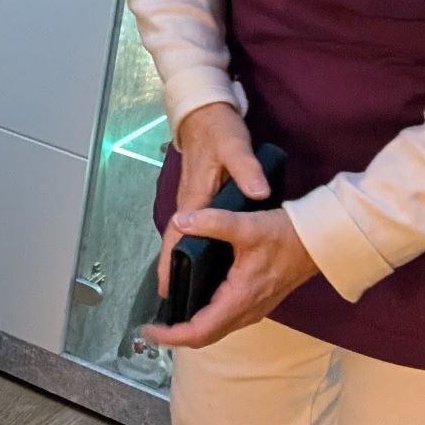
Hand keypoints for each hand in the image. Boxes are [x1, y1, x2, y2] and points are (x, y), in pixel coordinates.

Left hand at [141, 205, 317, 350]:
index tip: (149, 330)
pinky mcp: (257, 302)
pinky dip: (206, 319)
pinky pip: (226, 320)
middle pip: (205, 336)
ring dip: (191, 328)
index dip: (171, 335)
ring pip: (216, 330)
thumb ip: (213, 222)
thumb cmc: (287, 235)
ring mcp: (254, 309)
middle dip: (176, 335)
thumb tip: (181, 221)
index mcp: (240, 299)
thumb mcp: (248, 225)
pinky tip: (194, 304)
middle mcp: (247, 311)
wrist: (321, 240)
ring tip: (167, 317)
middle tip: (151, 326)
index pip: (200, 331)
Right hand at [158, 102, 270, 301]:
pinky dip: (192, 257)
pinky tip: (202, 270)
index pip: (176, 238)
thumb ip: (247, 171)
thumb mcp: (235, 148)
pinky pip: (190, 237)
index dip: (170, 267)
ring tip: (188, 300)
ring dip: (182, 270)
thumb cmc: (218, 132)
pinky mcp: (196, 203)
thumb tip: (257, 191)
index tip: (167, 293)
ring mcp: (190, 204)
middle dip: (173, 278)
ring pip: (181, 245)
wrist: (204, 114)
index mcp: (193, 198)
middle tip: (176, 310)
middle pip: (175, 249)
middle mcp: (187, 205)